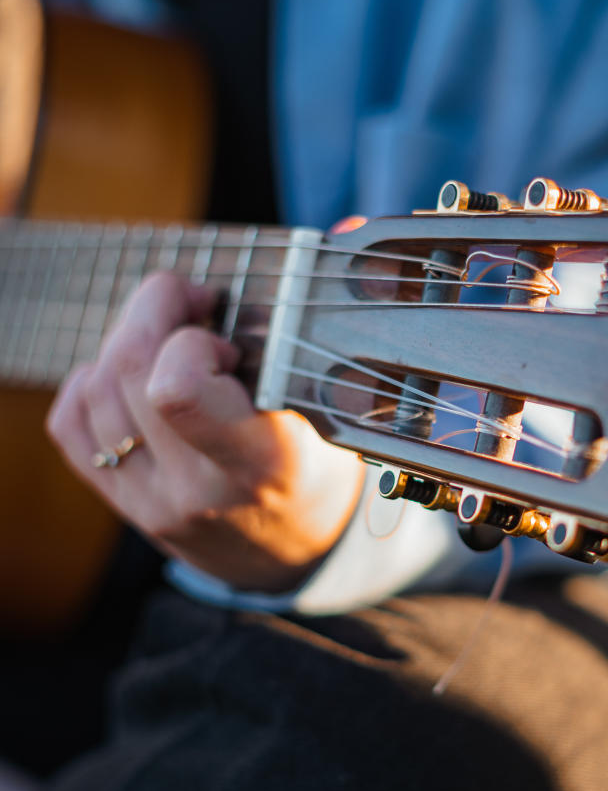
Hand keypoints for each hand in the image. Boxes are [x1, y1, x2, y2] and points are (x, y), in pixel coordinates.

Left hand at [46, 272, 363, 591]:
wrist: (294, 561)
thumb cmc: (322, 470)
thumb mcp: (342, 412)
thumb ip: (334, 322)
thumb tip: (355, 229)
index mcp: (261, 461)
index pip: (177, 389)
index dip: (187, 338)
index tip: (222, 331)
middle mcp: (197, 486)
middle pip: (127, 373)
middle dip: (152, 311)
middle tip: (192, 307)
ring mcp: (151, 501)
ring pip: (94, 391)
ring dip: (123, 341)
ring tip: (169, 338)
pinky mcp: (123, 505)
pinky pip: (70, 426)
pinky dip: (89, 383)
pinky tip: (132, 378)